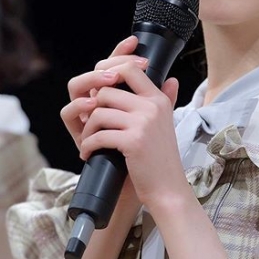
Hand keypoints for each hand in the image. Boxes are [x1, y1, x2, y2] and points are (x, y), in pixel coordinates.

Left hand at [61, 35, 185, 208]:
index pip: (129, 69)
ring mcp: (143, 123)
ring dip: (88, 129)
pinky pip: (99, 135)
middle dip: (92, 109)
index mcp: (158, 99)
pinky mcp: (133, 141)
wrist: (168, 189)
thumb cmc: (162, 159)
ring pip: (98, 112)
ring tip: (90, 142)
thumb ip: (167, 99)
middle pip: (106, 91)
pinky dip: (89, 146)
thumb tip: (171, 79)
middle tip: (91, 125)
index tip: (97, 90)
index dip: (107, 73)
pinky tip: (90, 154)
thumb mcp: (167, 124)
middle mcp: (152, 107)